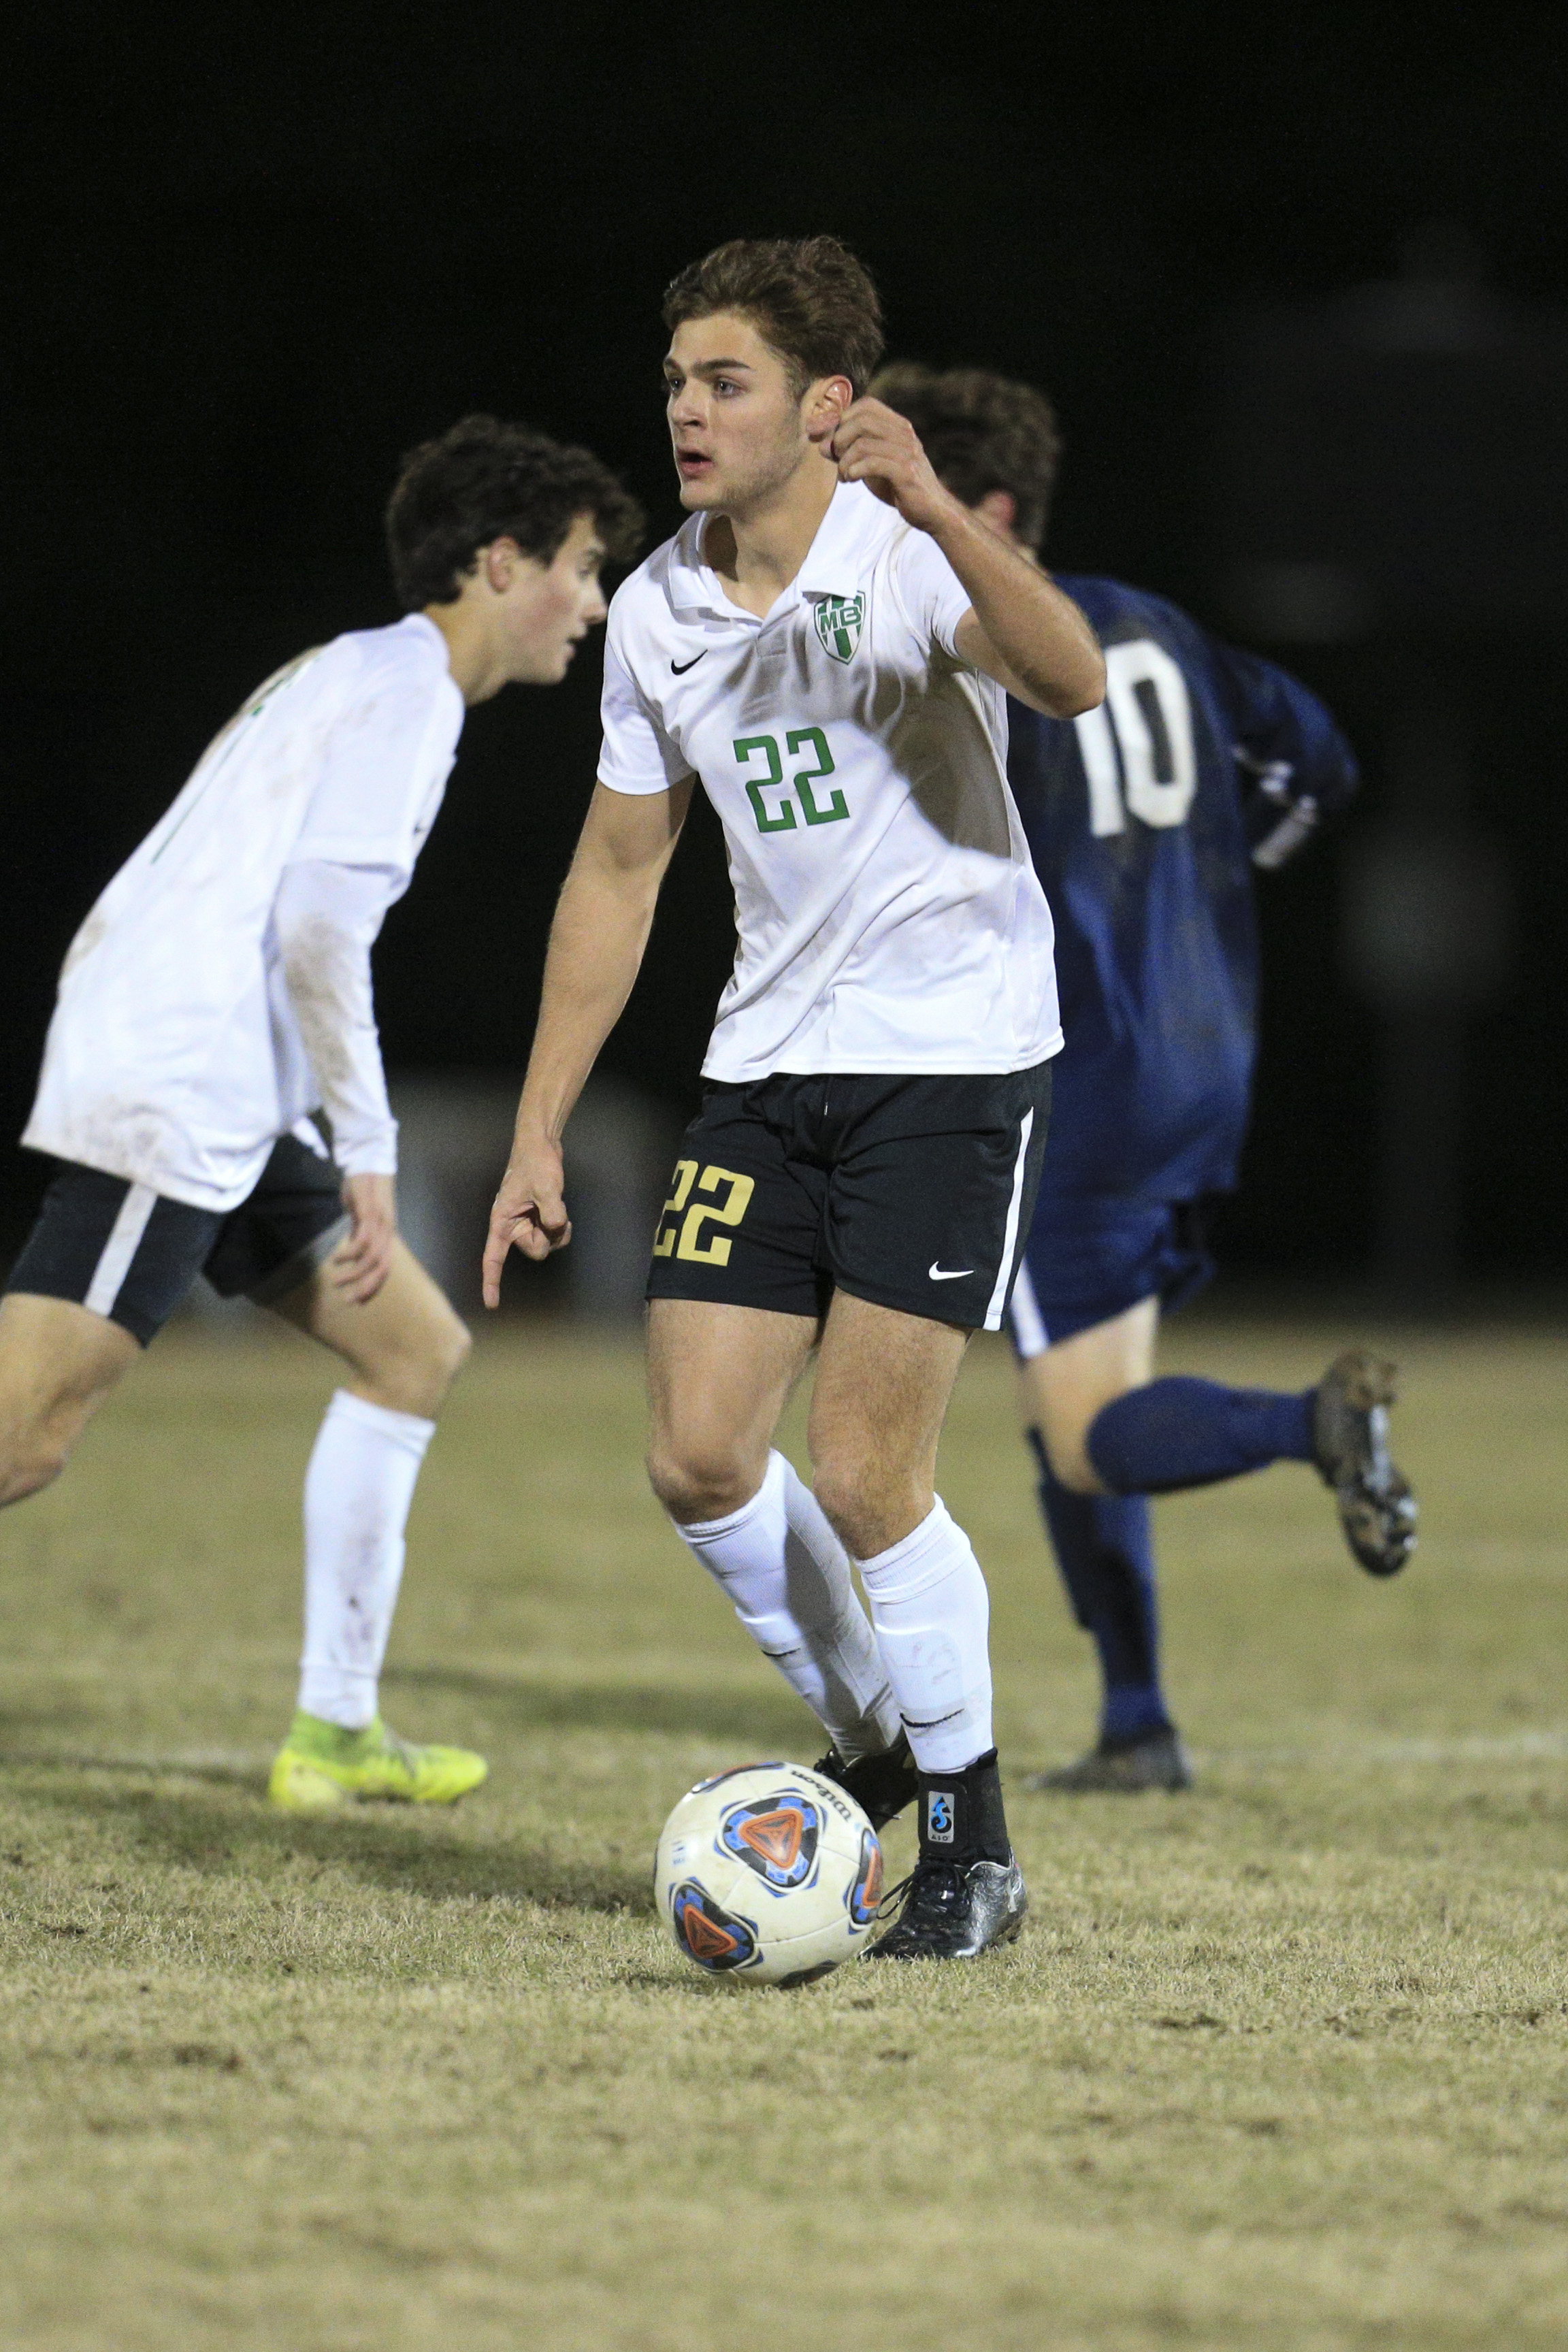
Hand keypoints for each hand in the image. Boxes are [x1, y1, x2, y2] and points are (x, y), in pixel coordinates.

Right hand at [332, 1172, 396, 1304]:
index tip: (358, 1301)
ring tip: (335, 1281)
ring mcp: (381, 1222)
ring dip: (354, 1274)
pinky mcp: (371, 1212)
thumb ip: (359, 1233)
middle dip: (366, 1287)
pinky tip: (337, 1259)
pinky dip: (351, 1253)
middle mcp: (388, 1231)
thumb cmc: (364, 1191)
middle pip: (383, 1267)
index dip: (373, 1286)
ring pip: (373, 1257)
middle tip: (348, 1300)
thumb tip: (354, 1251)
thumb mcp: (361, 1217)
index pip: (385, 1267)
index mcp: (386, 1235)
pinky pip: (364, 1239)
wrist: (368, 1163)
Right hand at [481, 1134, 570, 1307]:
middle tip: (553, 1212)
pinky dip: (562, 1226)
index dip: (492, 1282)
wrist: (541, 1145)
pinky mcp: (539, 1217)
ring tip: (558, 1207)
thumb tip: (556, 1231)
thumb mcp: (547, 1188)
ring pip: (548, 1243)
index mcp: (502, 1221)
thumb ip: (552, 1214)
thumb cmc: (536, 1164)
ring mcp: (527, 1222)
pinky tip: (562, 1210)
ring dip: (558, 1231)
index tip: (492, 1304)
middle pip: (535, 1250)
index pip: (493, 1258)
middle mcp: (512, 1225)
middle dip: (549, 1236)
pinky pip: (554, 1233)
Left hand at [829, 398, 957, 533]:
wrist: (932, 511)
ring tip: (844, 476)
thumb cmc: (899, 486)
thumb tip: (821, 445)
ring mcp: (907, 452)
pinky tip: (851, 480)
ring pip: (863, 443)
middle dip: (840, 439)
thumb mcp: (872, 466)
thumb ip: (849, 453)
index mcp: (898, 427)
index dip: (842, 417)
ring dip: (845, 461)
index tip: (830, 438)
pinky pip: (871, 463)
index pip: (866, 405)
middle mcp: (904, 434)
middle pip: (861, 420)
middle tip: (836, 458)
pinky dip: (854, 471)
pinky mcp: (906, 473)